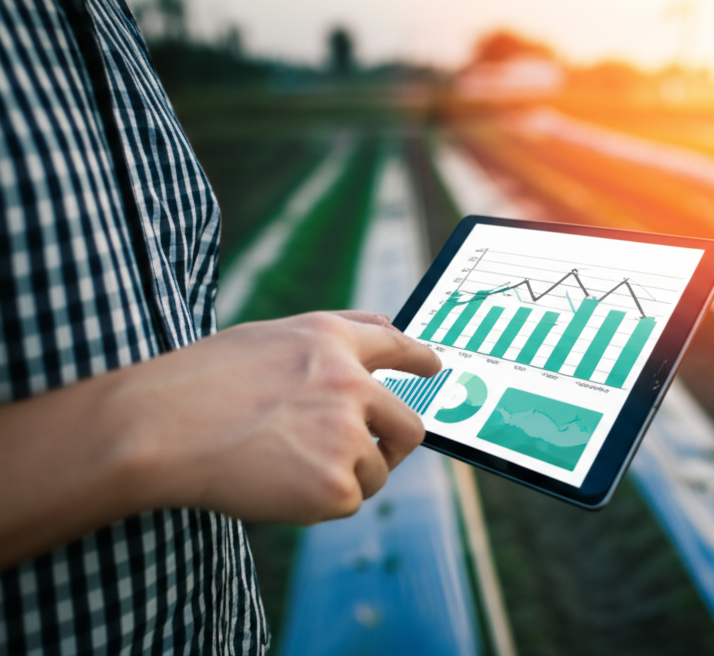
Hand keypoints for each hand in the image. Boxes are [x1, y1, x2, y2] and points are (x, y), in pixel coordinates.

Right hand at [129, 311, 441, 521]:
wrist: (157, 430)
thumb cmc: (197, 384)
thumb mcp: (266, 338)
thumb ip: (326, 339)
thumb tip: (381, 331)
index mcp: (330, 339)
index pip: (396, 343)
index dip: (419, 358)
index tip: (434, 366)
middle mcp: (351, 382)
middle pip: (410, 424)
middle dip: (397, 444)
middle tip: (376, 455)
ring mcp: (347, 433)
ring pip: (375, 471)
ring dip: (344, 477)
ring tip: (286, 468)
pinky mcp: (337, 484)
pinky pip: (346, 502)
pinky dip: (318, 503)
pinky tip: (276, 486)